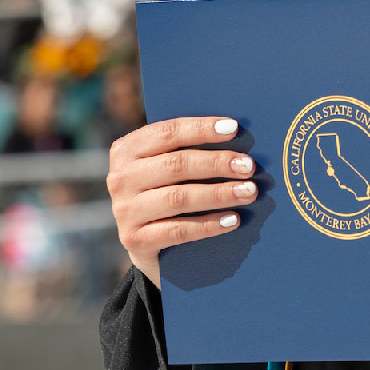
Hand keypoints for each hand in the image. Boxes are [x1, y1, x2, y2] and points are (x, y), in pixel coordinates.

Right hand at [107, 117, 258, 287]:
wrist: (144, 240)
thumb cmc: (165, 189)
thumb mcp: (166, 166)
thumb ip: (188, 149)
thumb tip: (234, 135)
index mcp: (126, 150)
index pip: (167, 132)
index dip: (201, 129)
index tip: (234, 129)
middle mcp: (120, 178)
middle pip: (176, 165)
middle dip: (217, 163)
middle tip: (248, 166)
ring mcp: (125, 211)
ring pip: (179, 198)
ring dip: (219, 194)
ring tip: (249, 192)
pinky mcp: (135, 240)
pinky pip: (179, 230)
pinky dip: (209, 224)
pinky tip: (233, 219)